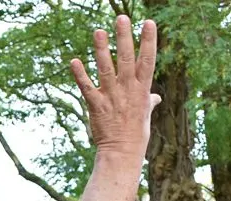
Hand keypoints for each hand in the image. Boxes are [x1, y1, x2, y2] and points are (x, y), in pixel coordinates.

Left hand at [70, 16, 158, 159]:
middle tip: (121, 18)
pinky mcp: (97, 106)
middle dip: (124, 38)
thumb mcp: (146, 115)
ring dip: (101, 50)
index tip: (148, 22)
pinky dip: (80, 75)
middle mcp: (127, 90)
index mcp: (142, 89)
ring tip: (98, 31)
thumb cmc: (136, 133)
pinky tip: (74, 61)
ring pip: (106, 69)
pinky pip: (87, 87)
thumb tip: (156, 97)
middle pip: (126, 59)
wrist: (123, 152)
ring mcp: (112, 97)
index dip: (148, 41)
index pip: (147, 60)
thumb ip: (149, 101)